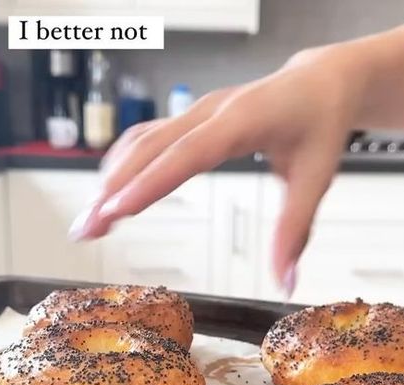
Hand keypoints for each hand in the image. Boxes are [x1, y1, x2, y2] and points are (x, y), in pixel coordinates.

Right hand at [69, 46, 359, 292]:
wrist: (319, 82)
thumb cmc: (319, 123)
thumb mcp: (315, 177)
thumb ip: (296, 230)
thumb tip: (286, 281)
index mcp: (241, 121)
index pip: (186, 154)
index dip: (148, 182)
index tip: (115, 210)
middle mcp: (209, 112)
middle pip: (148, 147)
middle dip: (111, 188)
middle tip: (84, 229)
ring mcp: (196, 111)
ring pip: (140, 140)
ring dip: (110, 178)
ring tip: (90, 218)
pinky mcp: (191, 117)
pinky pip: (147, 136)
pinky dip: (123, 163)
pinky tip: (111, 188)